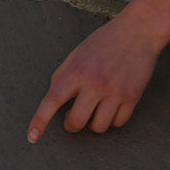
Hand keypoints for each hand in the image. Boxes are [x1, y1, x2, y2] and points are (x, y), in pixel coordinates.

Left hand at [28, 14, 161, 142]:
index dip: (40, 120)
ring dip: (92, 123)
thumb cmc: (102, 43)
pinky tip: (109, 107)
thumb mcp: (75, 55)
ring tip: (93, 108)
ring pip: (98, 127)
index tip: (32, 137)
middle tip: (71, 117)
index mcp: (76, 72)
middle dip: (71, 125)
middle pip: (77, 122)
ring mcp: (115, 92)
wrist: (137, 32)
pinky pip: (118, 123)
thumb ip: (61, 78)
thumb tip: (53, 101)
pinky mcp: (133, 97)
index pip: (52, 100)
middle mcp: (95, 84)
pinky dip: (111, 119)